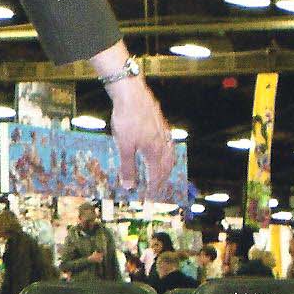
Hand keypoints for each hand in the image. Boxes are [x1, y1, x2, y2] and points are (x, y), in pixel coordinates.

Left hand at [107, 77, 174, 195]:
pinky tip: (161, 149)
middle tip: (158, 189)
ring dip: (166, 166)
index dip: (153, 188)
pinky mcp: (160, 122)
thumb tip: (130, 186)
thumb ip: (127, 167)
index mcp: (155, 152)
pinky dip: (166, 152)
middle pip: (166, 166)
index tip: (150, 199)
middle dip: (162, 180)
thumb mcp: (123, 146)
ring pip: (169, 153)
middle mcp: (163, 143)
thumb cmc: (127, 119)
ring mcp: (163, 132)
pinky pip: (167, 142)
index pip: (156, 176)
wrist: (131, 94)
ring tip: (163, 173)